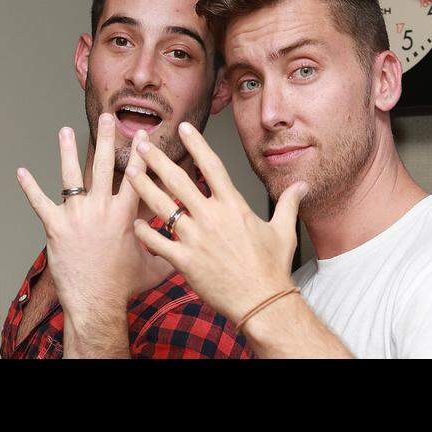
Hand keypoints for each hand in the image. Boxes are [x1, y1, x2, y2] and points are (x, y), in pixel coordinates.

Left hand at [16, 114, 173, 351]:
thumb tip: (179, 240)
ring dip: (68, 151)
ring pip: (71, 176)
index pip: (137, 177)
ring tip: (66, 132)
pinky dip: (30, 188)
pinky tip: (22, 173)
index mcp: (126, 215)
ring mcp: (76, 216)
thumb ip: (165, 247)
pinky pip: (40, 203)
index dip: (142, 154)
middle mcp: (101, 209)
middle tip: (107, 119)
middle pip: (104, 166)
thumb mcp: (156, 265)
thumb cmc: (126, 286)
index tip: (144, 135)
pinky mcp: (55, 228)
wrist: (97, 302)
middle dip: (107, 139)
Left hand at [125, 121, 307, 323]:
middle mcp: (212, 218)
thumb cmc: (273, 268)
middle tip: (141, 145)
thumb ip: (288, 204)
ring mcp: (196, 238)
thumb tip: (302, 186)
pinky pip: (157, 241)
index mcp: (234, 207)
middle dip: (157, 160)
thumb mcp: (284, 231)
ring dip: (143, 187)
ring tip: (129, 173)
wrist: (262, 301)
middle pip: (178, 180)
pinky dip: (143, 231)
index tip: (183, 130)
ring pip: (161, 206)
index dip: (196, 145)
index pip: (212, 167)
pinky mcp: (184, 260)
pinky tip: (134, 223)